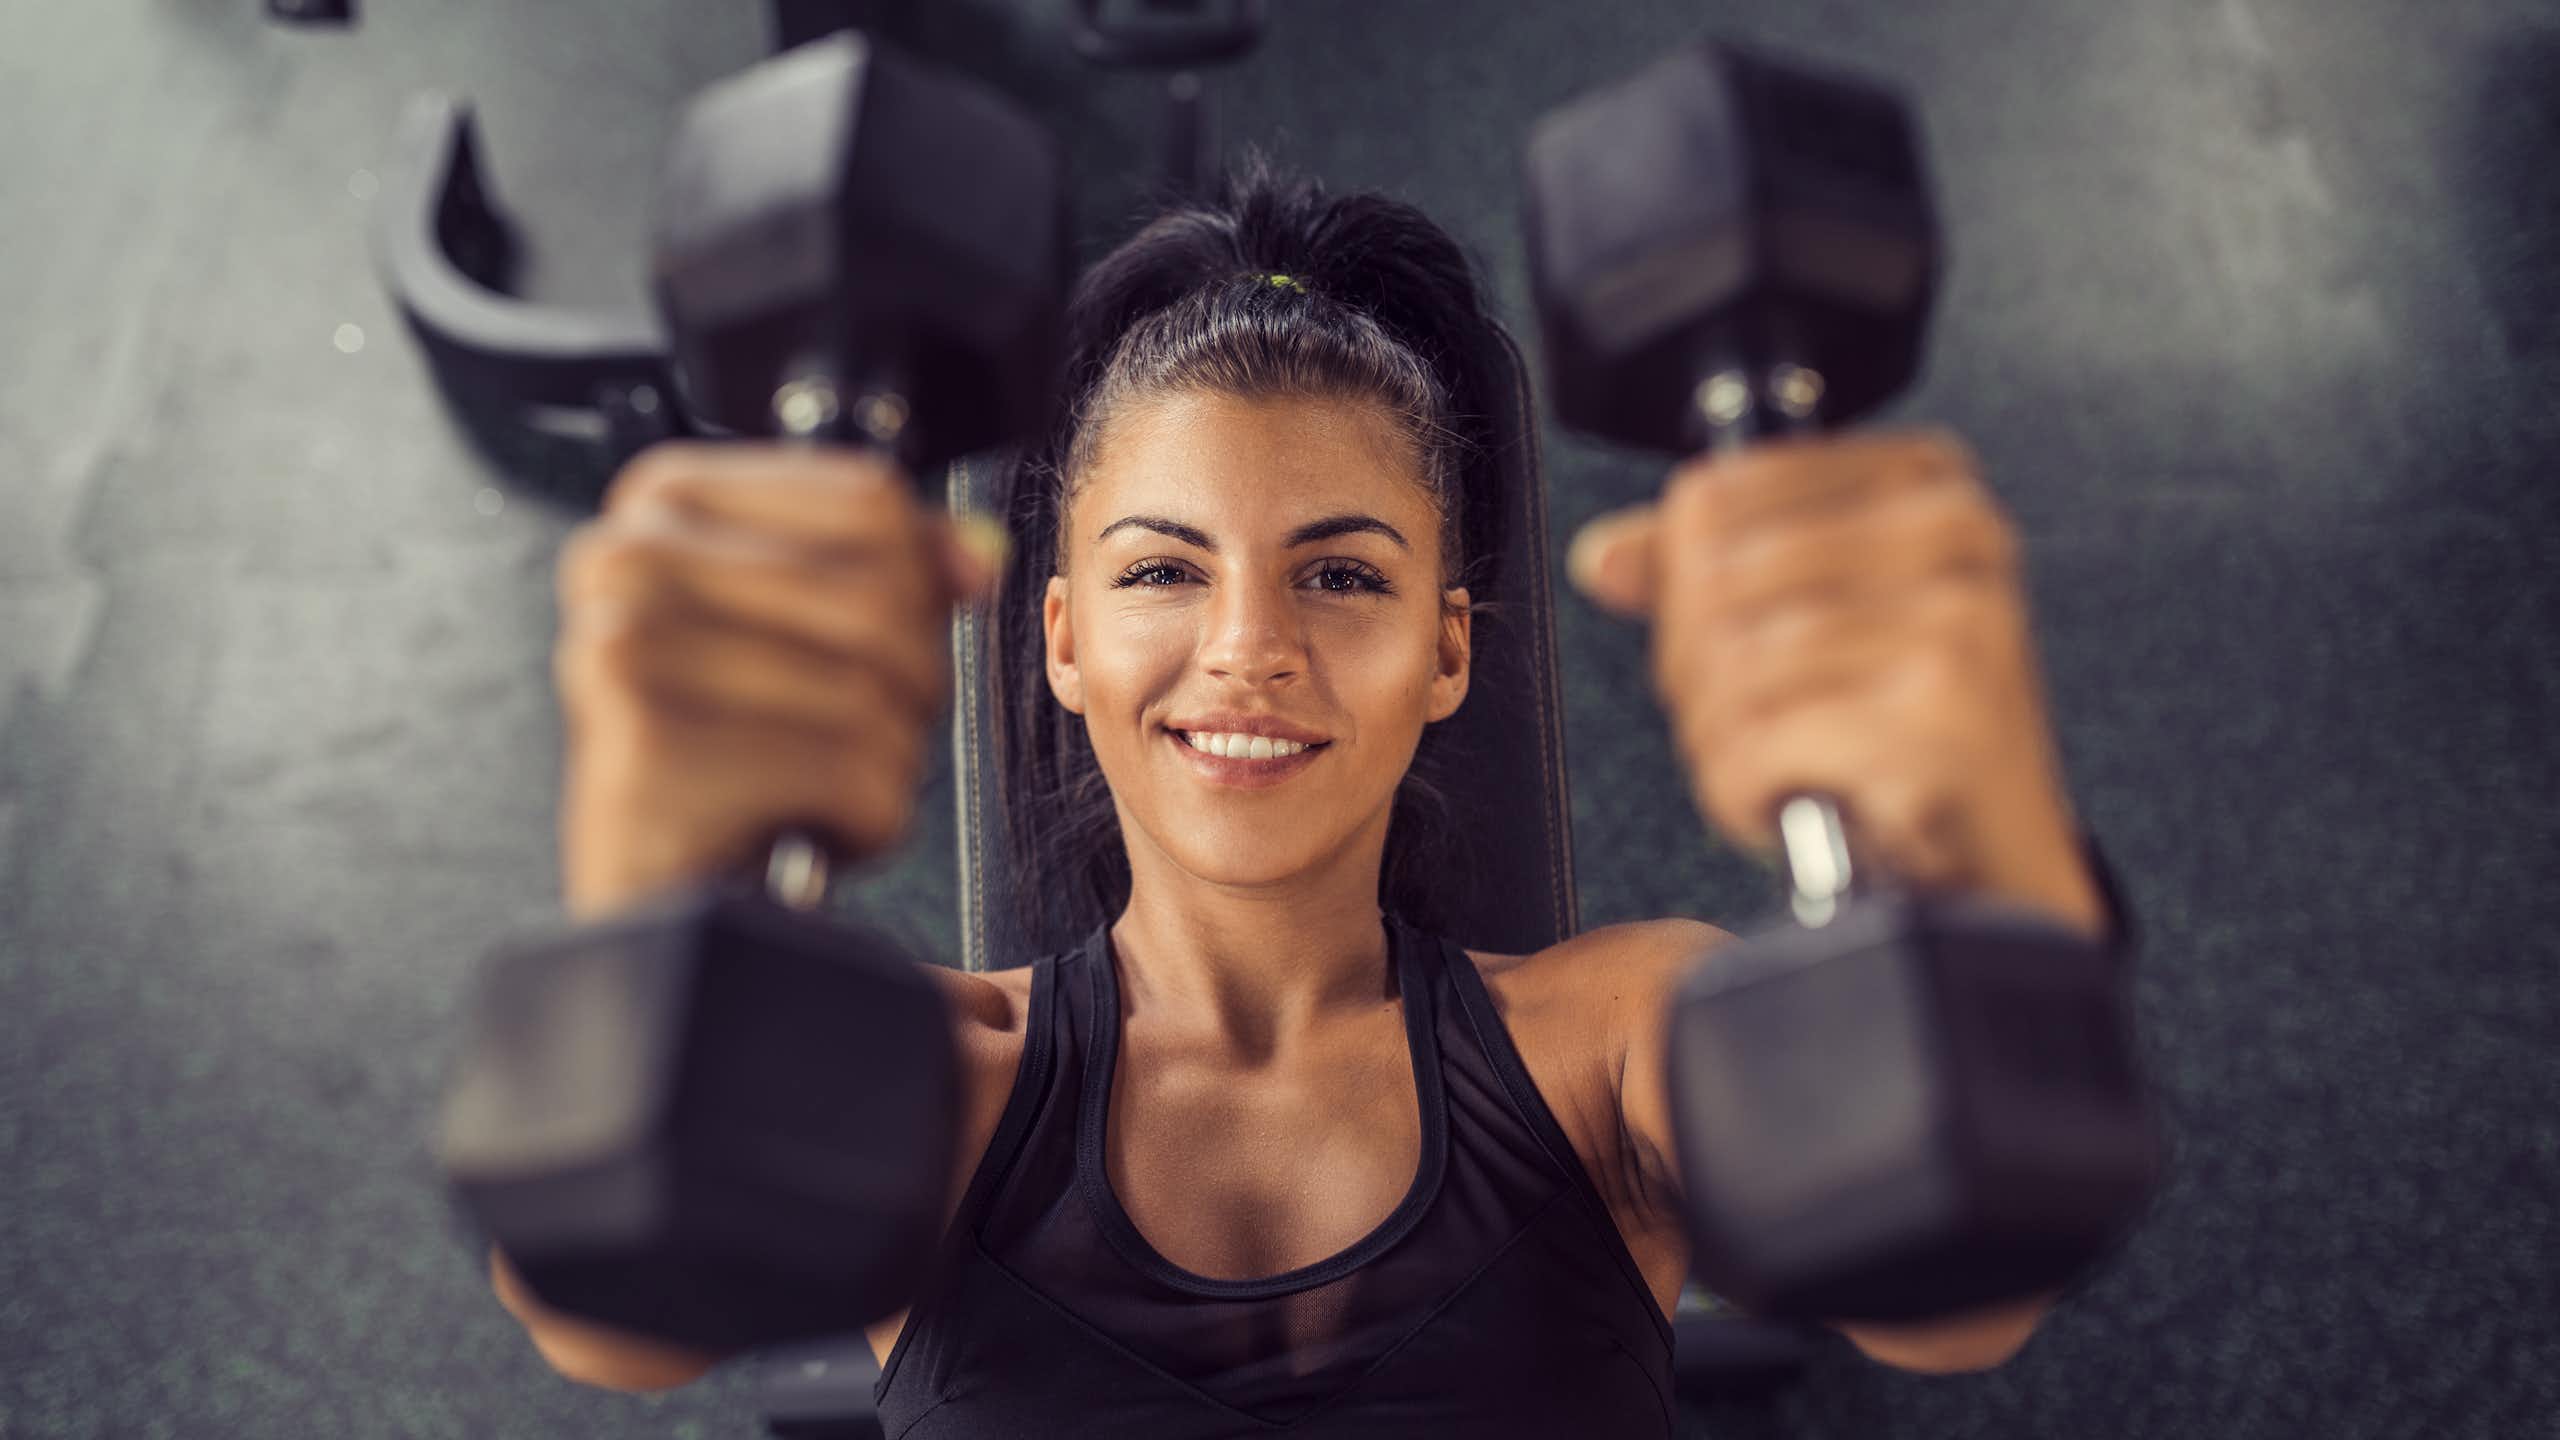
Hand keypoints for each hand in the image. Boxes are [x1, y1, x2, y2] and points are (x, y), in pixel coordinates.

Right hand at [552, 442, 1010, 918]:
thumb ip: (895, 568)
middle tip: (846, 735)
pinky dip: (865, 821)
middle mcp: (626, 557)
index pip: (870, 501)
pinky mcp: (648, 746)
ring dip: (883, 762)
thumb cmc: (728, 752)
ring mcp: (627, 648)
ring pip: (873, 690)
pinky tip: (803, 829)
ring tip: (812, 785)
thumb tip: (978, 557)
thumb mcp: (805, 631)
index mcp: (664, 499)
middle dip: (905, 688)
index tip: (879, 644)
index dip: (917, 585)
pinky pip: (850, 772)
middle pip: (880, 598)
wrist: (657, 884)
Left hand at [1566, 428, 2104, 937]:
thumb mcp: (1814, 618)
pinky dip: (1740, 792)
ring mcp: (1959, 621)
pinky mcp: (1945, 714)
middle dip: (1691, 674)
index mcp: (1923, 480)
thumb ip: (1707, 570)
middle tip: (1729, 722)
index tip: (1706, 642)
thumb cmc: (1901, 730)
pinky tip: (1780, 803)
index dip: (1673, 585)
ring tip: (1760, 767)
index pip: (1714, 495)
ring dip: (1715, 742)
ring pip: (1733, 666)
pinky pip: (1762, 743)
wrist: (1995, 853)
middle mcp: (1954, 532)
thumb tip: (1603, 558)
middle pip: (1714, 580)